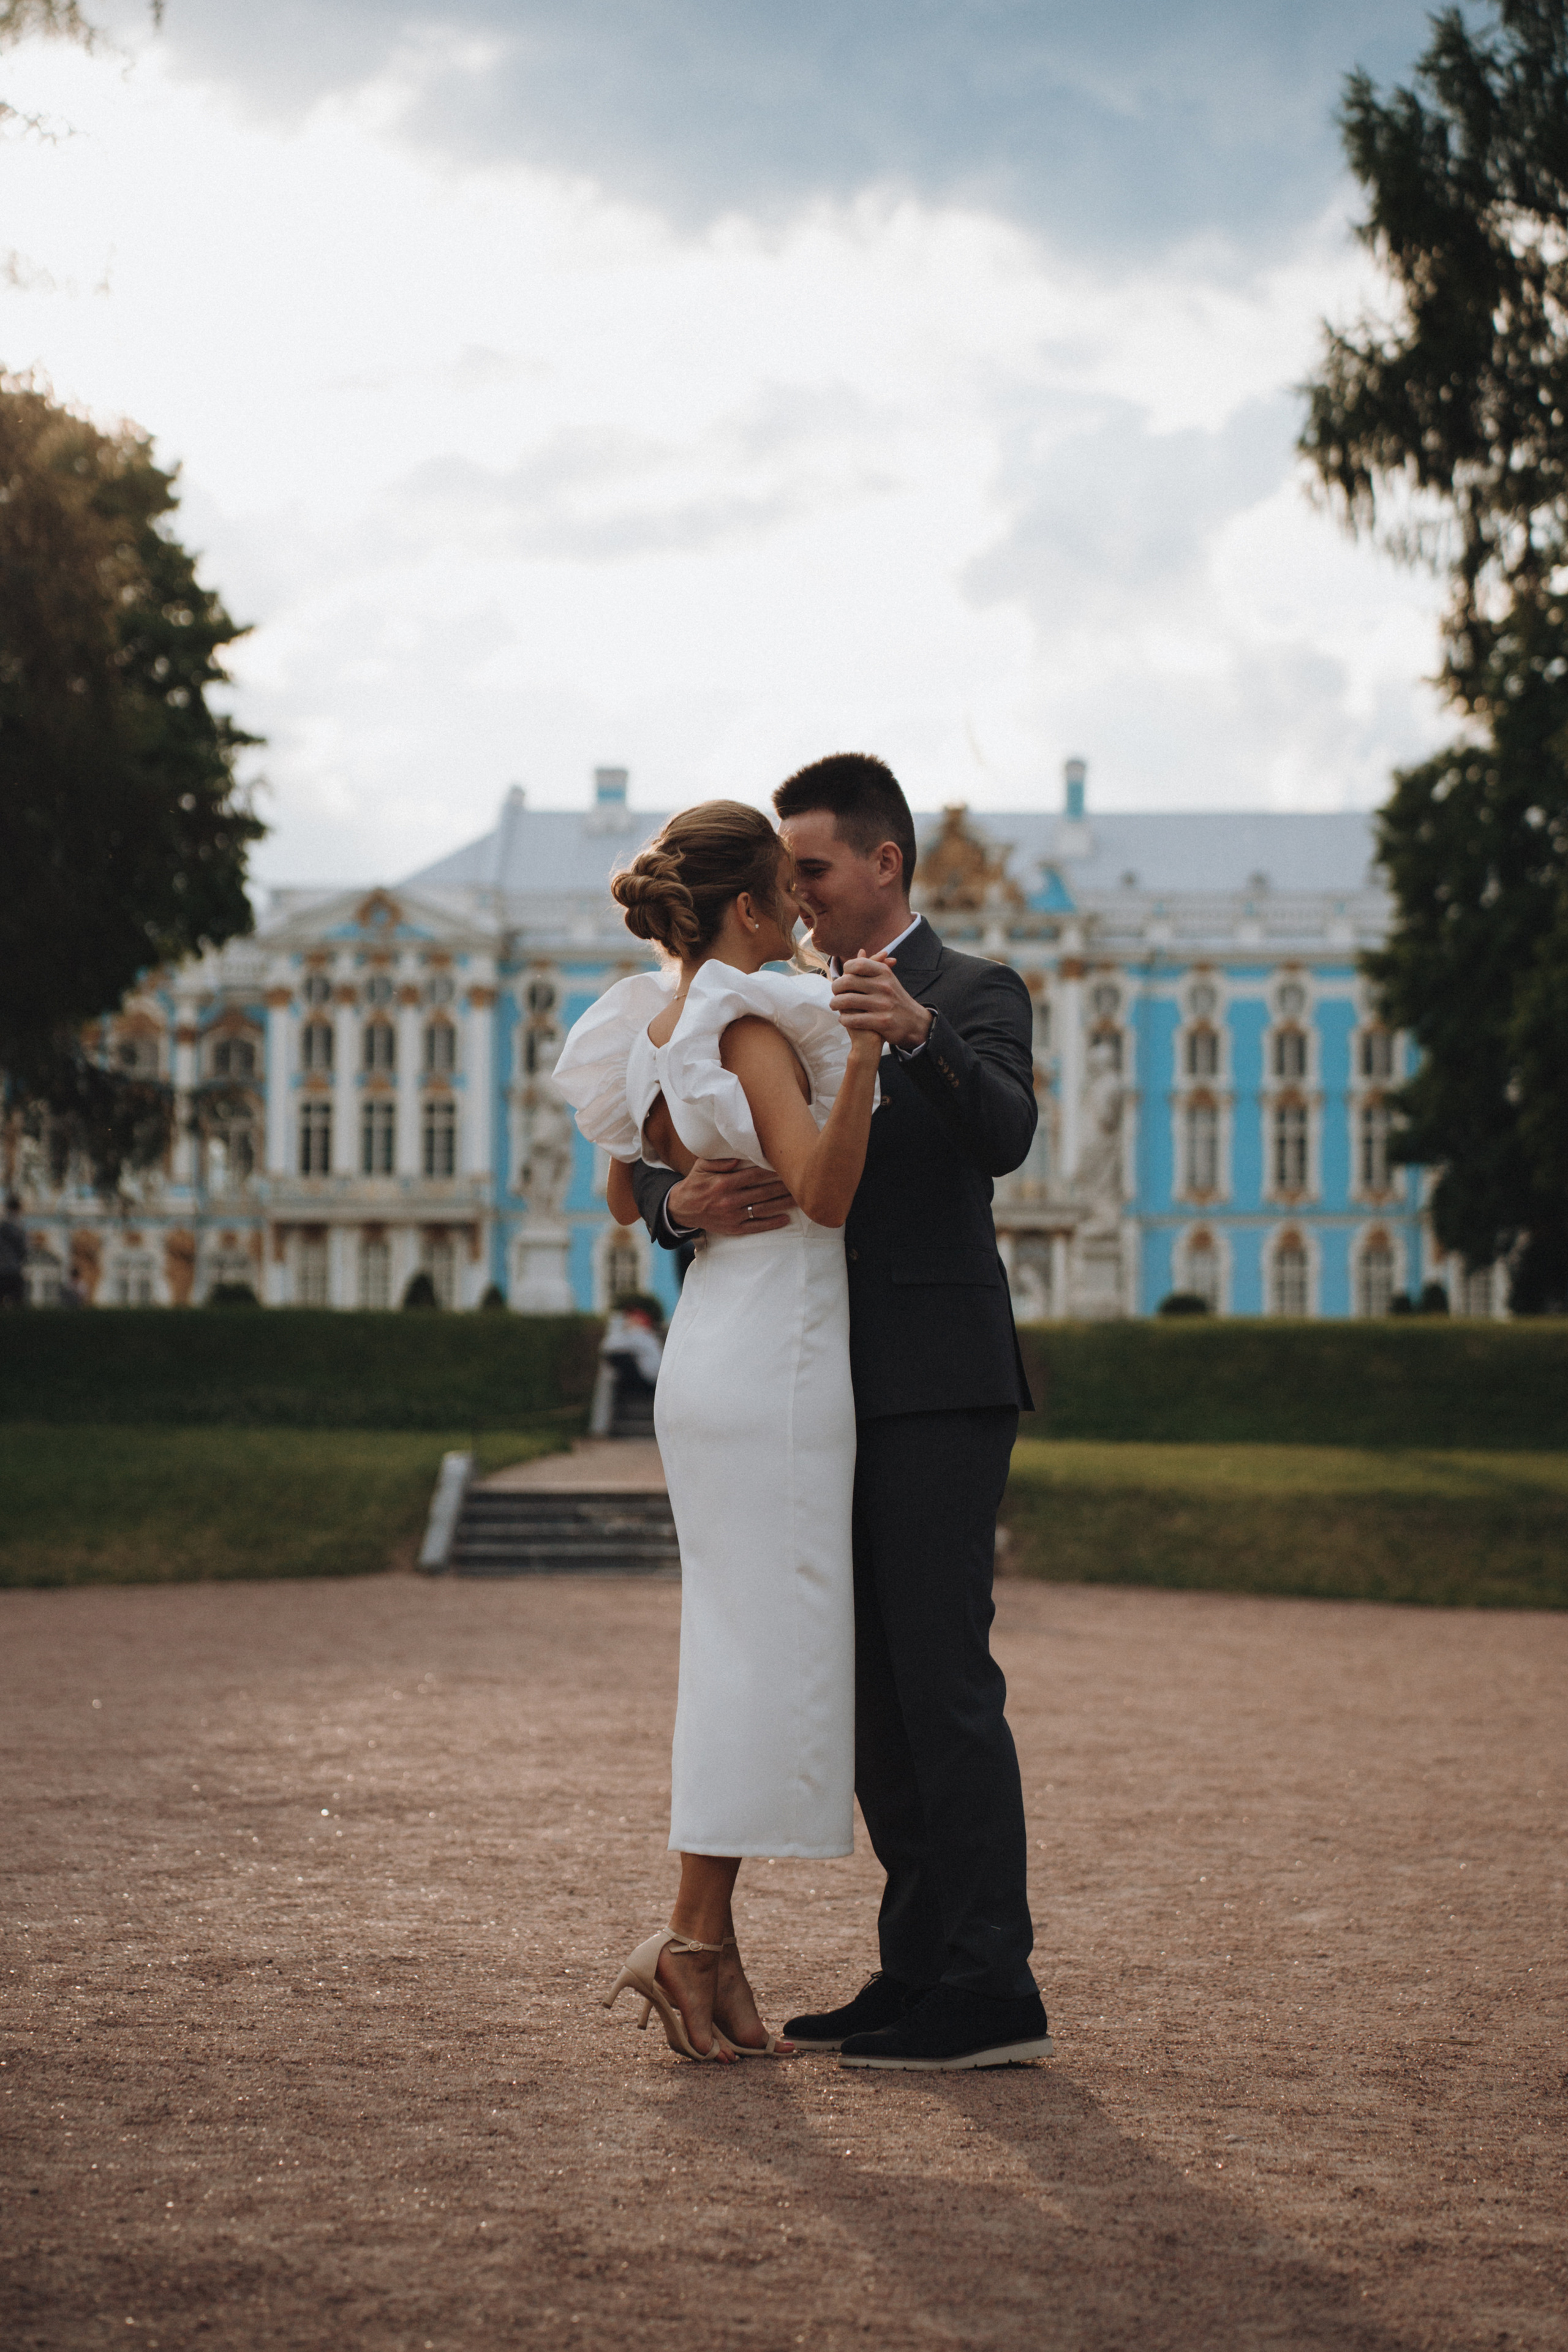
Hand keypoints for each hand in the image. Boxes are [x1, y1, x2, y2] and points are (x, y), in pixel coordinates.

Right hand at [667, 1157, 794, 1236]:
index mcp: (723, 1183)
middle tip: (800, 1180)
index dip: (772, 1170)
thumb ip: (720, 1161)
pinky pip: (756, 1226)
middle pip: (763, 1192)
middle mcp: (730, 1200)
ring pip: (763, 1209)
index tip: (787, 1165)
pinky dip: (772, 1224)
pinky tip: (785, 1219)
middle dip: (783, 1186)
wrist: (682, 1209)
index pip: (754, 1175)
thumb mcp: (701, 1166)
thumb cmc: (696, 1183)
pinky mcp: (734, 1229)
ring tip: (799, 1198)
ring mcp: (733, 1216)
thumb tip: (739, 1158)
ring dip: (782, 1204)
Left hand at [831, 952, 935, 1052]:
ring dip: (836, 1004)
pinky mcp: (882, 1022)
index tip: (843, 977)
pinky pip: (854, 1019)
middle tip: (834, 993)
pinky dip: (845, 1019)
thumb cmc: (895, 998)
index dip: (845, 970)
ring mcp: (883, 1004)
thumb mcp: (888, 979)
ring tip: (834, 1005)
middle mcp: (884, 986)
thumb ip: (873, 966)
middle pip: (847, 981)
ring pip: (847, 1000)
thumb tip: (860, 951)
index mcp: (884, 973)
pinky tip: (844, 1019)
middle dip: (836, 988)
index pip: (857, 964)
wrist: (916, 1022)